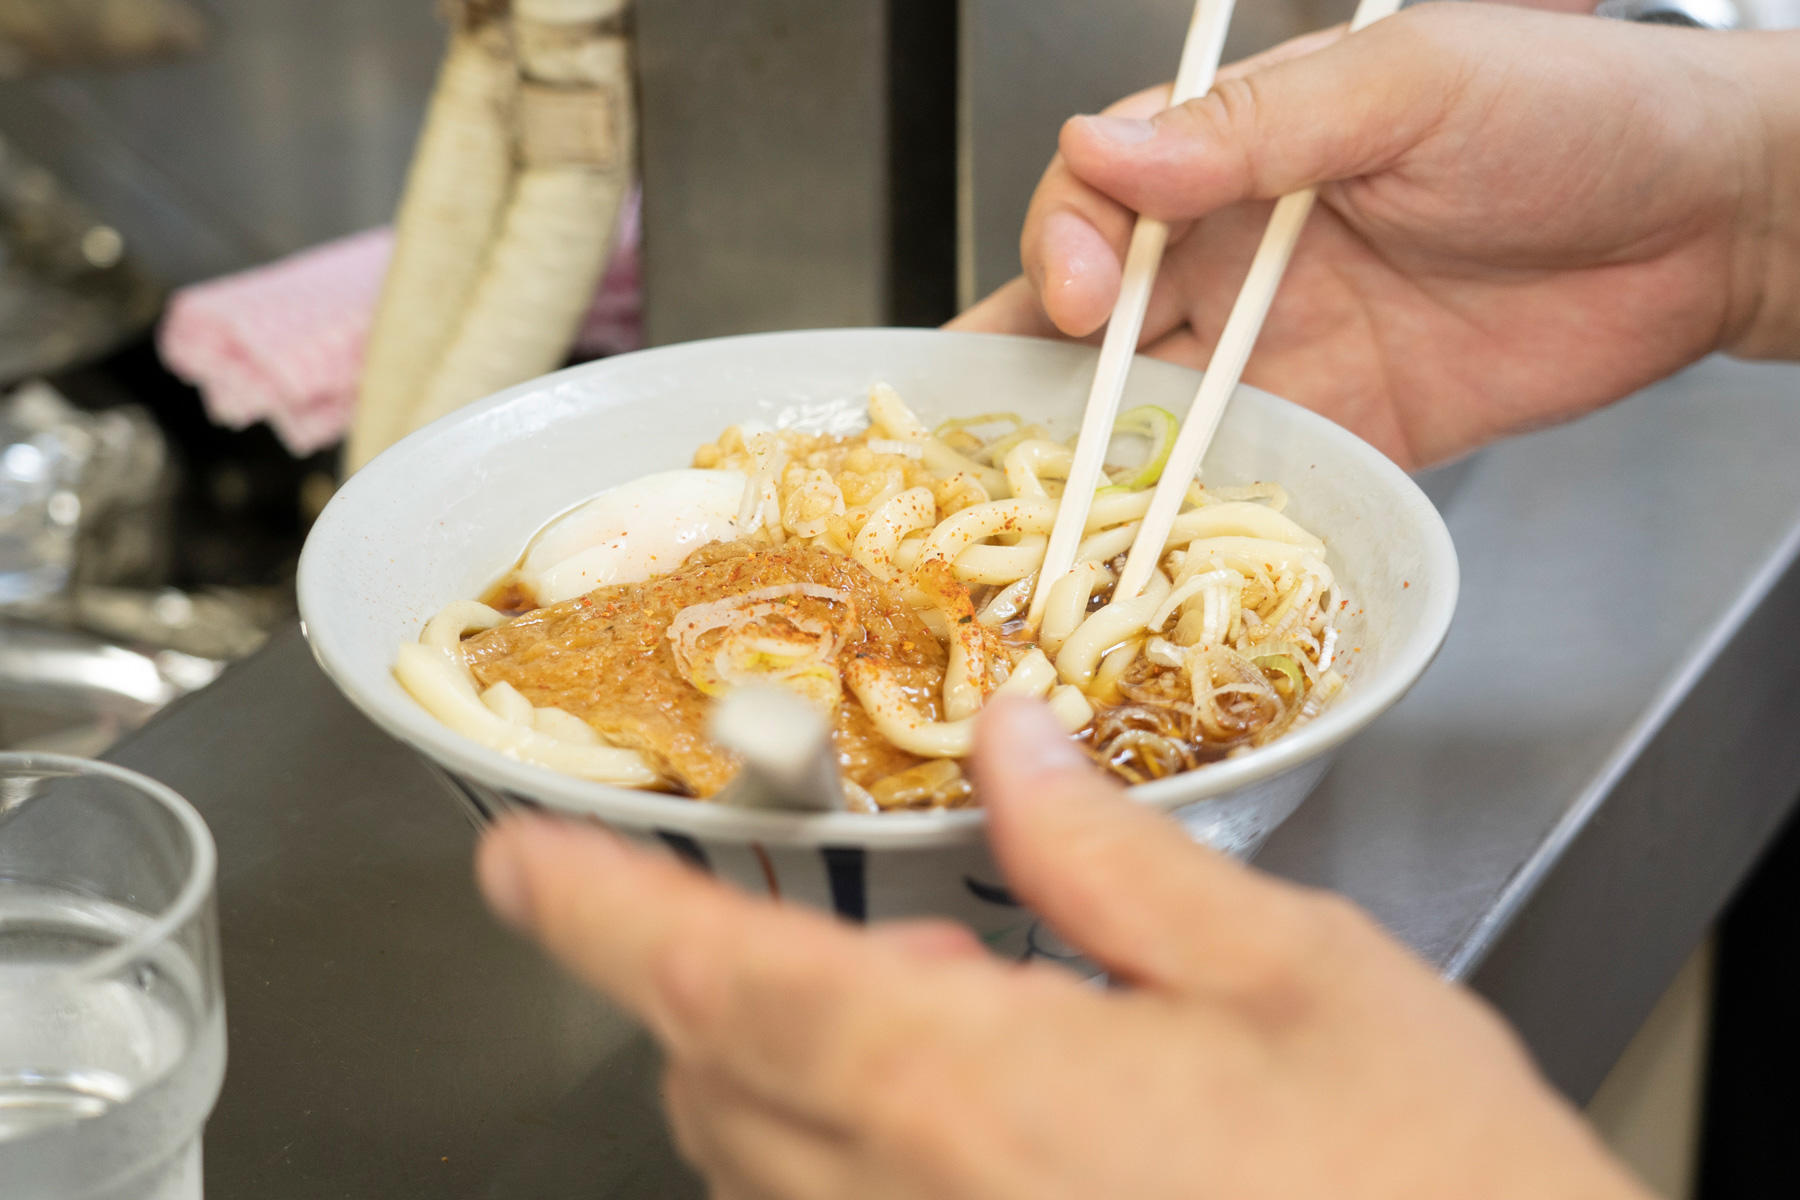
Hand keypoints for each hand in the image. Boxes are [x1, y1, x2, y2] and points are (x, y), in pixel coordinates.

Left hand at [477, 700, 1649, 1199]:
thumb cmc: (1430, 1181)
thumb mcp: (1291, 970)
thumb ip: (1115, 856)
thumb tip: (1019, 746)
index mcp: (975, 1093)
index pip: (719, 980)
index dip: (594, 910)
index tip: (516, 858)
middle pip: (717, 1077)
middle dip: (728, 974)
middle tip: (856, 917)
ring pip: (764, 1168)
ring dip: (791, 1063)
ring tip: (950, 1007)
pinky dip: (849, 1149)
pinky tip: (984, 1114)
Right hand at [950, 5, 1799, 466]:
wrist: (1710, 220)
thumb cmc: (1574, 110)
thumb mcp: (1407, 86)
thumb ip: (1254, 125)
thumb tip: (1109, 152)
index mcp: (1237, 157)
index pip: (1097, 203)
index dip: (1062, 249)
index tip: (1077, 294)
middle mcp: (1238, 260)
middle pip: (1092, 323)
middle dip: (1028, 377)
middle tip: (981, 434)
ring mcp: (1283, 354)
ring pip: (1150, 412)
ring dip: (1094, 463)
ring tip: (1042, 517)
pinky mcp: (1341, 434)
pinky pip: (1244, 478)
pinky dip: (1189, 516)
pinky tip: (1148, 549)